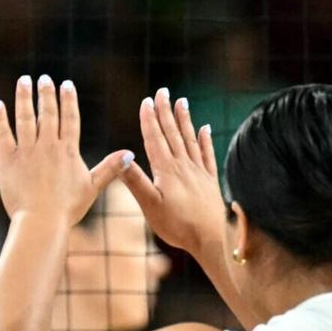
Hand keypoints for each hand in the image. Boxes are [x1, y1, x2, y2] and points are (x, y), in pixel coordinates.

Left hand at [0, 74, 127, 225]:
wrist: (41, 221)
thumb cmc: (68, 208)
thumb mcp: (92, 187)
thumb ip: (110, 168)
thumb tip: (130, 153)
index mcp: (68, 151)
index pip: (70, 118)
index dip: (68, 100)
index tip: (66, 84)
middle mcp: (48, 146)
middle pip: (48, 113)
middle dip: (46, 93)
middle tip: (44, 77)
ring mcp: (27, 152)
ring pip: (25, 118)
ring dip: (24, 97)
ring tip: (23, 81)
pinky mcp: (8, 160)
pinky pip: (3, 134)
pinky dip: (0, 118)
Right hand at [120, 89, 227, 258]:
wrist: (211, 239)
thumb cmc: (177, 225)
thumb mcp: (150, 205)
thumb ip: (135, 181)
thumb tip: (121, 157)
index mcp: (166, 170)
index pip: (155, 138)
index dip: (150, 119)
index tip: (147, 100)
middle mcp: (183, 166)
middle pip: (173, 133)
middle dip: (166, 112)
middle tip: (163, 91)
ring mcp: (198, 172)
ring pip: (190, 139)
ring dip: (184, 120)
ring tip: (182, 101)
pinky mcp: (210, 181)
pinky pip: (207, 155)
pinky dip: (205, 140)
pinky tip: (205, 128)